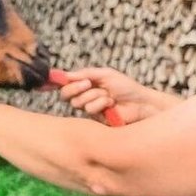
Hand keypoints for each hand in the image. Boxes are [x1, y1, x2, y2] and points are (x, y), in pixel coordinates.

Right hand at [55, 67, 177, 124]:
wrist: (141, 103)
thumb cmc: (126, 87)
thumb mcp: (105, 74)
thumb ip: (86, 73)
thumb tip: (67, 74)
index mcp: (87, 85)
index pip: (67, 84)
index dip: (59, 82)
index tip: (55, 80)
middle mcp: (86, 97)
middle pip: (66, 94)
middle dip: (75, 87)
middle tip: (88, 84)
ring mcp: (90, 110)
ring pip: (78, 103)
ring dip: (94, 96)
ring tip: (109, 96)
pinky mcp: (95, 121)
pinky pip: (88, 110)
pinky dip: (100, 103)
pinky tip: (111, 104)